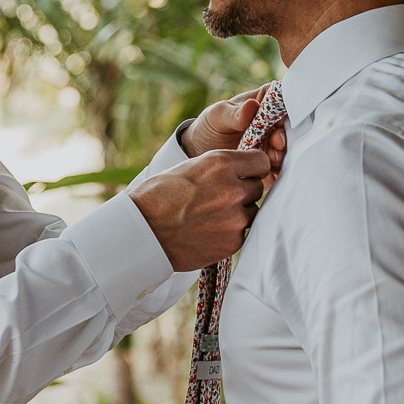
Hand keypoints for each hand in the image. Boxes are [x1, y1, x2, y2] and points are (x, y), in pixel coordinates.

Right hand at [131, 150, 273, 270]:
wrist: (142, 232)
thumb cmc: (159, 196)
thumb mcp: (191, 167)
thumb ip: (221, 168)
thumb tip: (245, 170)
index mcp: (221, 163)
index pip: (261, 161)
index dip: (252, 168)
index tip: (244, 174)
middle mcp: (233, 189)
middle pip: (258, 188)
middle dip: (244, 192)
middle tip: (218, 198)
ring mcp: (235, 218)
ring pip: (253, 211)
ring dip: (239, 213)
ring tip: (211, 216)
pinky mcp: (233, 242)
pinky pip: (243, 233)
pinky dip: (230, 233)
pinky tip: (209, 231)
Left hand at [182, 90, 286, 187]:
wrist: (199, 153)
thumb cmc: (210, 127)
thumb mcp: (218, 116)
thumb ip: (235, 114)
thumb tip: (252, 106)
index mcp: (264, 103)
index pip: (283, 100)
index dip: (286, 109)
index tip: (278, 120)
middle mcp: (273, 123)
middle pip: (290, 126)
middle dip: (285, 135)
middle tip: (276, 143)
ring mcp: (273, 144)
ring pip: (289, 148)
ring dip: (283, 154)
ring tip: (270, 159)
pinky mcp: (271, 164)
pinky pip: (282, 168)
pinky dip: (279, 170)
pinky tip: (269, 171)